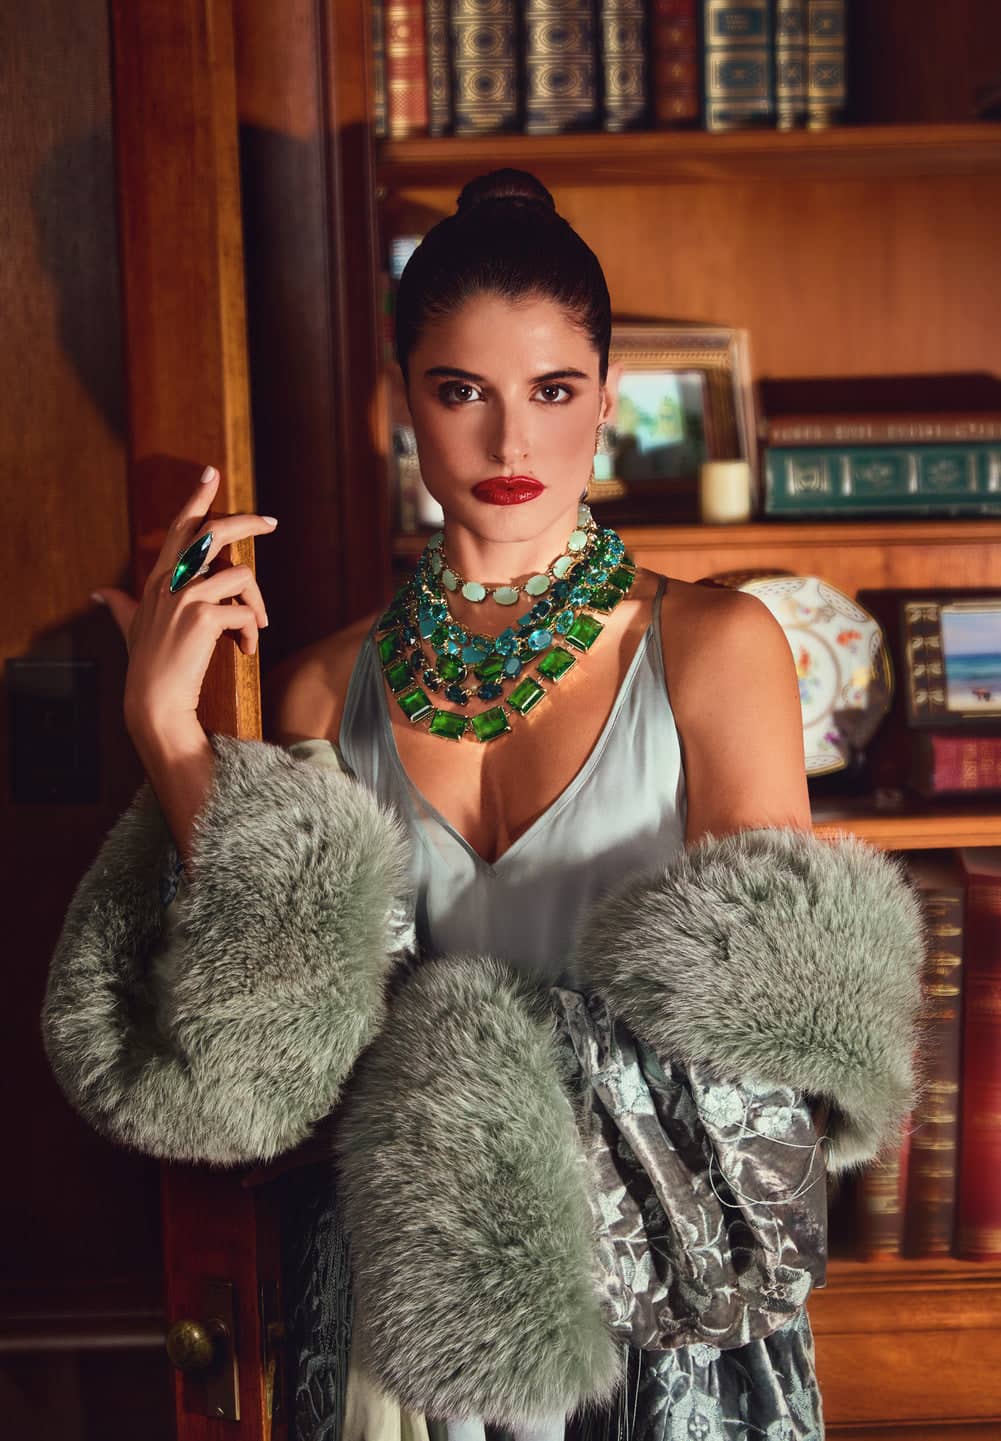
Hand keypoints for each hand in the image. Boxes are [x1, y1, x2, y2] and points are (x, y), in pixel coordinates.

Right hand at [91, 465, 277, 737]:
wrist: (154, 701)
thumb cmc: (147, 665)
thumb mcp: (131, 628)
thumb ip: (119, 605)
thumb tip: (98, 594)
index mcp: (159, 579)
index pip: (180, 528)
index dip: (197, 498)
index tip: (212, 473)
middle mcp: (171, 582)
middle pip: (213, 532)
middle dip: (246, 522)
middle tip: (271, 523)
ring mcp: (186, 598)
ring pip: (241, 576)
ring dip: (257, 604)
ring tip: (255, 628)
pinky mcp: (204, 618)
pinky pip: (245, 614)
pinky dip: (252, 634)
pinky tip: (246, 651)